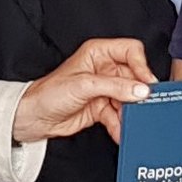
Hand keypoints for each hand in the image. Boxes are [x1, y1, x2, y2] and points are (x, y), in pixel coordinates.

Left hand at [13, 38, 153, 143]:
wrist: (34, 117)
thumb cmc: (49, 93)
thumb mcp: (84, 85)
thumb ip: (115, 86)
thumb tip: (140, 90)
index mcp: (98, 53)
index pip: (130, 51)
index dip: (141, 66)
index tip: (147, 83)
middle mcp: (104, 69)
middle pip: (133, 77)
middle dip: (138, 93)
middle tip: (144, 105)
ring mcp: (104, 89)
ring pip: (128, 99)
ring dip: (130, 112)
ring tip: (131, 121)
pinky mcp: (102, 108)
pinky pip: (119, 116)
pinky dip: (121, 125)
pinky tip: (120, 131)